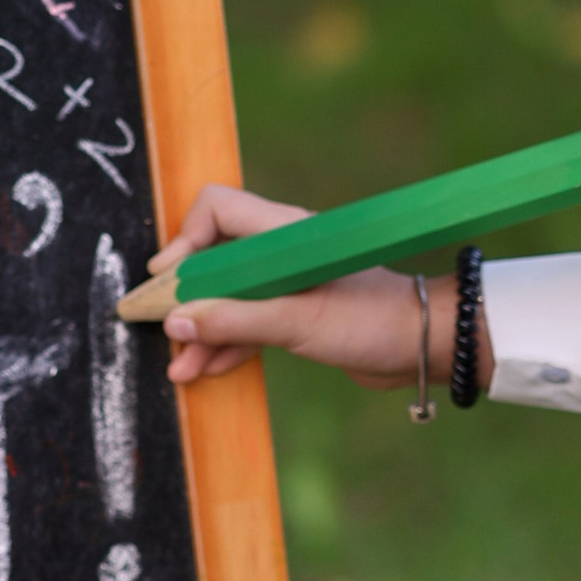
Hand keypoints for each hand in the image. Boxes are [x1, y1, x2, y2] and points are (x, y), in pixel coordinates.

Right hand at [151, 183, 492, 396]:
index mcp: (283, 233)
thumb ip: (235, 321)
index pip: (217, 210)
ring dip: (201, 329)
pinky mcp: (293, 313)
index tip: (166, 281)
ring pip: (226, 296)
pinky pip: (245, 322)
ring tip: (179, 367)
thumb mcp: (298, 323)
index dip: (184, 240)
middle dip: (184, 295)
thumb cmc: (372, 321)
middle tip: (156, 326)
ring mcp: (286, 283)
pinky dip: (225, 343)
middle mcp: (280, 251)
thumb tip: (176, 323)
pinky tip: (204, 369)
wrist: (423, 346)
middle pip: (212, 258)